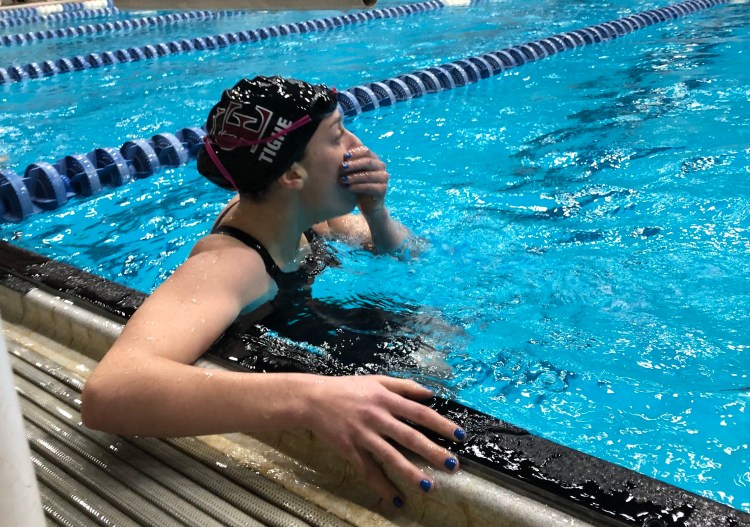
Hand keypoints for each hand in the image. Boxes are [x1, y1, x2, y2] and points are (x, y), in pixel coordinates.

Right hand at [302, 375, 463, 505]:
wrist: (313, 398)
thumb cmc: (348, 388)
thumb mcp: (377, 380)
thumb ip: (404, 386)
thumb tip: (431, 394)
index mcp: (386, 398)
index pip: (419, 412)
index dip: (441, 423)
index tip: (460, 435)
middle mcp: (377, 416)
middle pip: (409, 436)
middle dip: (432, 451)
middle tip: (453, 465)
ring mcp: (363, 435)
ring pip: (390, 456)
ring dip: (410, 472)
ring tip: (429, 486)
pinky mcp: (349, 450)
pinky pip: (368, 471)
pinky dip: (382, 486)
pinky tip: (396, 499)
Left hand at [339, 145, 389, 217]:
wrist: (368, 204)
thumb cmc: (358, 185)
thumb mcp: (353, 172)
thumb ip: (349, 161)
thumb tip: (337, 149)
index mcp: (374, 159)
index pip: (366, 151)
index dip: (355, 153)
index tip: (344, 157)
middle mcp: (381, 167)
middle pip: (368, 162)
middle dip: (353, 164)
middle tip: (341, 168)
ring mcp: (384, 178)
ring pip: (368, 175)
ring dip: (354, 177)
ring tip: (342, 180)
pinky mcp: (383, 190)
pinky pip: (369, 187)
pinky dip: (358, 187)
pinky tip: (348, 188)